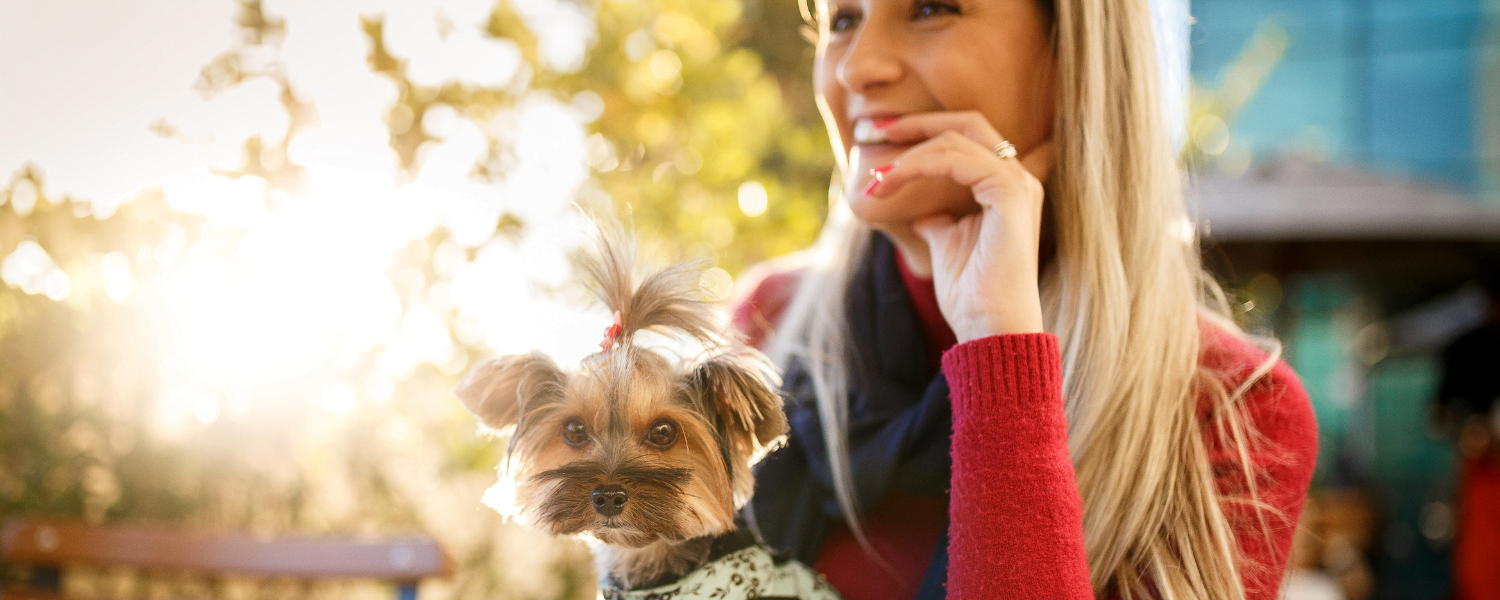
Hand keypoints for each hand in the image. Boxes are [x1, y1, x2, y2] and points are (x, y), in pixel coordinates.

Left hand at [862, 112, 1052, 340]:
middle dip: (917, 123)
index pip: (967, 138)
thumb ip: (938, 220)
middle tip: (875, 131)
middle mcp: (1017, 180)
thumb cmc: (971, 295)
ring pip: (955, 141)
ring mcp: (1017, 184)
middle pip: (967, 123)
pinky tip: (892, 183)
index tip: (883, 139)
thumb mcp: (947, 245)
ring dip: (908, 156)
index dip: (924, 131)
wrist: (989, 328)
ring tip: (876, 180)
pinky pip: (957, 161)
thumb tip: (921, 213)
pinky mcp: (1010, 194)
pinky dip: (919, 166)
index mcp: (1006, 188)